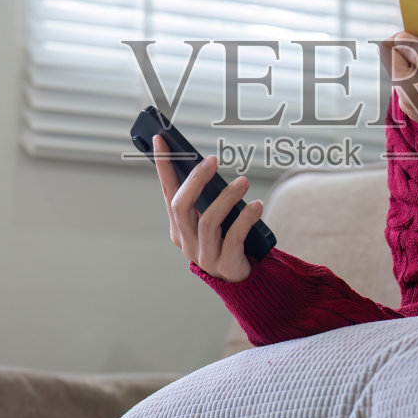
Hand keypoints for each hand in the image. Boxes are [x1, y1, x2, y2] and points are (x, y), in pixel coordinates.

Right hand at [151, 134, 263, 282]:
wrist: (241, 278)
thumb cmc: (226, 240)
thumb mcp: (213, 218)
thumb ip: (208, 198)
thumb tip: (209, 164)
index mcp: (179, 227)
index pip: (168, 192)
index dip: (164, 166)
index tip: (161, 139)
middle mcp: (187, 241)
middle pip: (181, 206)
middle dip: (196, 180)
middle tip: (213, 160)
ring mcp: (204, 255)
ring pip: (208, 221)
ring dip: (226, 198)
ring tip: (244, 182)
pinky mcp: (225, 264)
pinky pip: (233, 238)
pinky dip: (245, 219)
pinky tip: (256, 205)